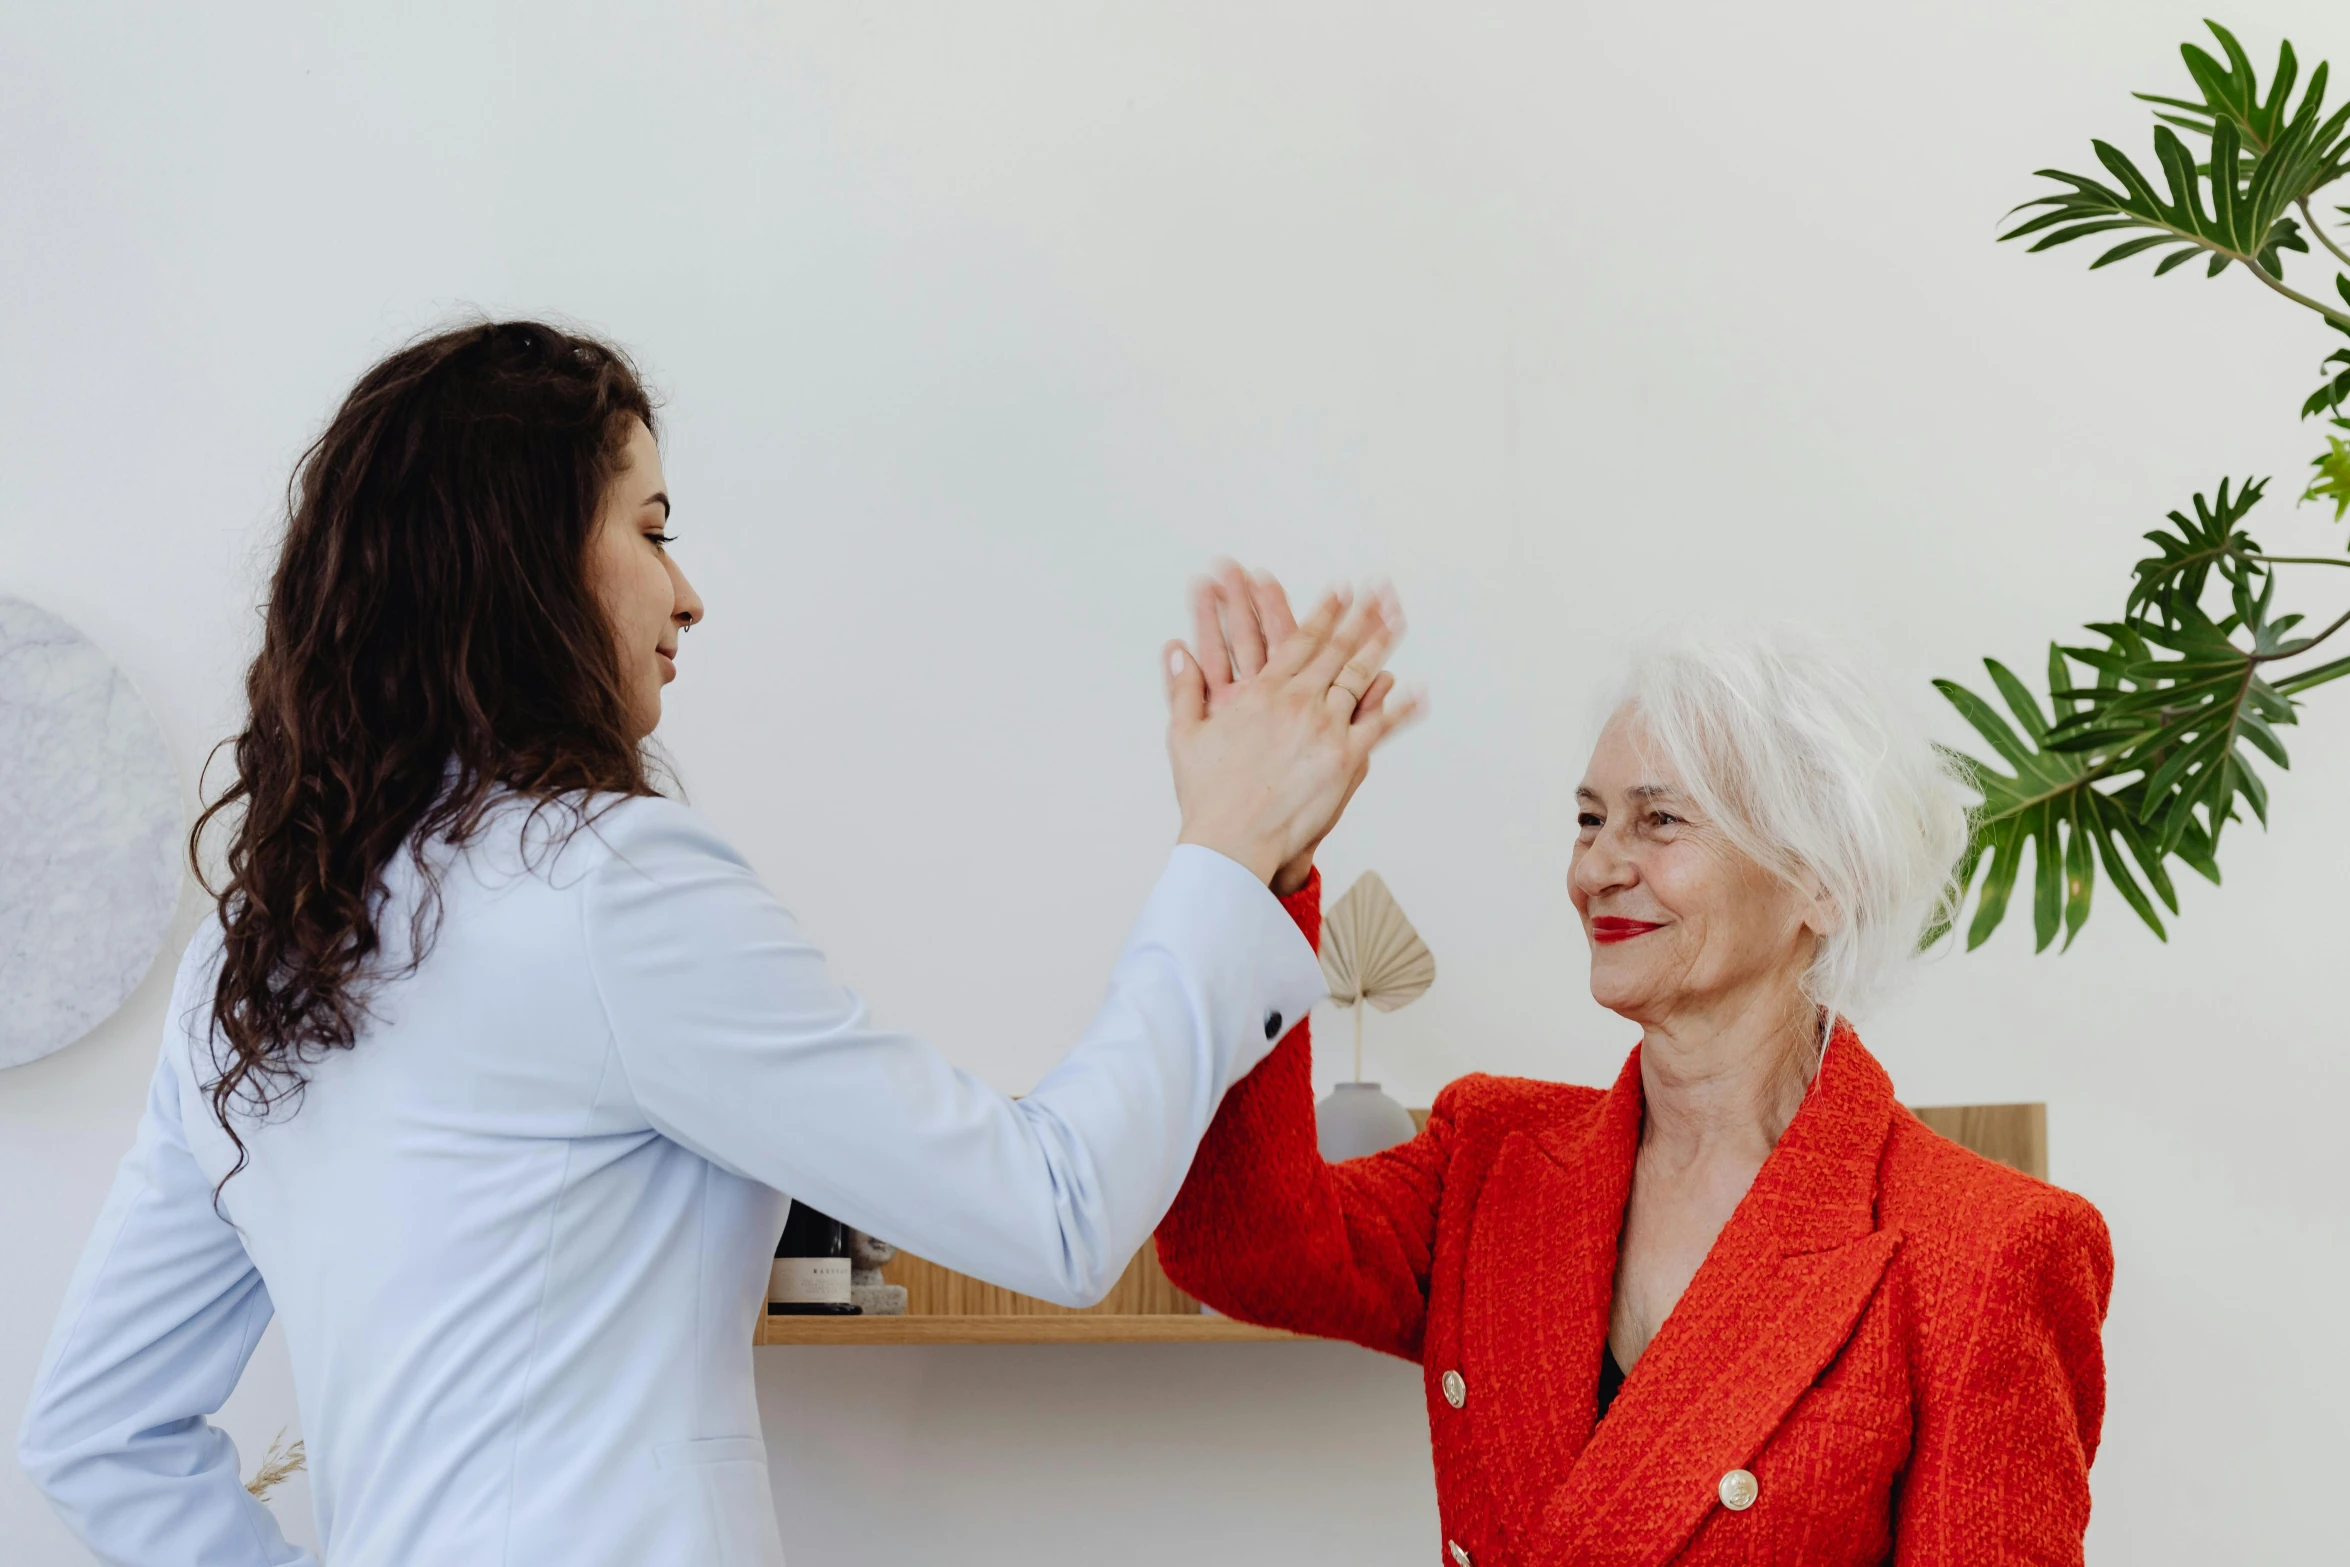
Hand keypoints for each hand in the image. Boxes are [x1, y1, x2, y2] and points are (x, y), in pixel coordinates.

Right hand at [1164, 564, 1419, 888]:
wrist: (1232, 840)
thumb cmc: (1207, 794)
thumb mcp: (1185, 734)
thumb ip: (1184, 688)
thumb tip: (1175, 650)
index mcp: (1262, 693)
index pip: (1300, 642)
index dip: (1323, 613)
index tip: (1340, 592)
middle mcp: (1298, 702)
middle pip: (1337, 650)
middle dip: (1360, 617)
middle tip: (1379, 593)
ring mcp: (1325, 727)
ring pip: (1360, 677)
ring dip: (1380, 646)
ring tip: (1396, 623)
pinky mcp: (1345, 758)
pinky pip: (1379, 725)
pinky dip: (1399, 705)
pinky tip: (1416, 690)